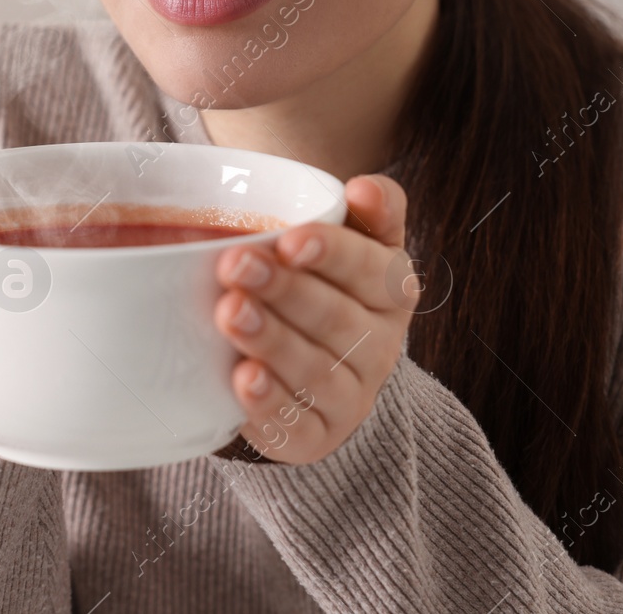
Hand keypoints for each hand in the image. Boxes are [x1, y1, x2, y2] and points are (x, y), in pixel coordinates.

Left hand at [213, 174, 418, 464]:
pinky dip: (269, 405)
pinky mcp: (318, 436)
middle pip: (337, 319)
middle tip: (236, 265)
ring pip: (317, 371)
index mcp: (392, 289)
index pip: (372, 269)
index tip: (290, 240)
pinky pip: (299, 428)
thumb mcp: (353, 238)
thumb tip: (363, 188)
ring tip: (231, 314)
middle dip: (285, 291)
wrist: (316, 363)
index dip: (334, 254)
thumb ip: (369, 208)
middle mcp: (381, 345)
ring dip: (273, 342)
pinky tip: (242, 381)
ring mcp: (352, 395)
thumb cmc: (324, 281)